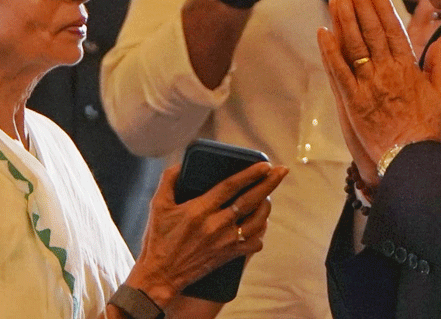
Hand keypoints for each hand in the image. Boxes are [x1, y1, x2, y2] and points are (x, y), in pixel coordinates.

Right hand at [127, 161, 287, 306]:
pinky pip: (253, 242)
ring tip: (268, 195)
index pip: (231, 186)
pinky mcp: (227, 255)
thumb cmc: (158, 239)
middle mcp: (215, 225)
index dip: (250, 174)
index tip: (265, 164)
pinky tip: (260, 222)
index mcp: (199, 210)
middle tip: (282, 171)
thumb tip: (183, 164)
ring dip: (267, 206)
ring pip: (257, 221)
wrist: (160, 275)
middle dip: (269, 183)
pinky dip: (260, 231)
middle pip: (250, 200)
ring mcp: (224, 242)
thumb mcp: (158, 205)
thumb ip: (169, 180)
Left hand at [317, 0, 440, 185]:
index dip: (383, 9)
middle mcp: (387, 72)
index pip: (393, 31)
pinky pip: (339, 72)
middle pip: (371, 32)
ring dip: (344, 21)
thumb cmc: (428, 129)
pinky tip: (323, 32)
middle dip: (360, 6)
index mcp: (408, 68)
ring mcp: (368, 86)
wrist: (412, 158)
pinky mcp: (352, 101)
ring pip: (355, 46)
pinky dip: (330, 51)